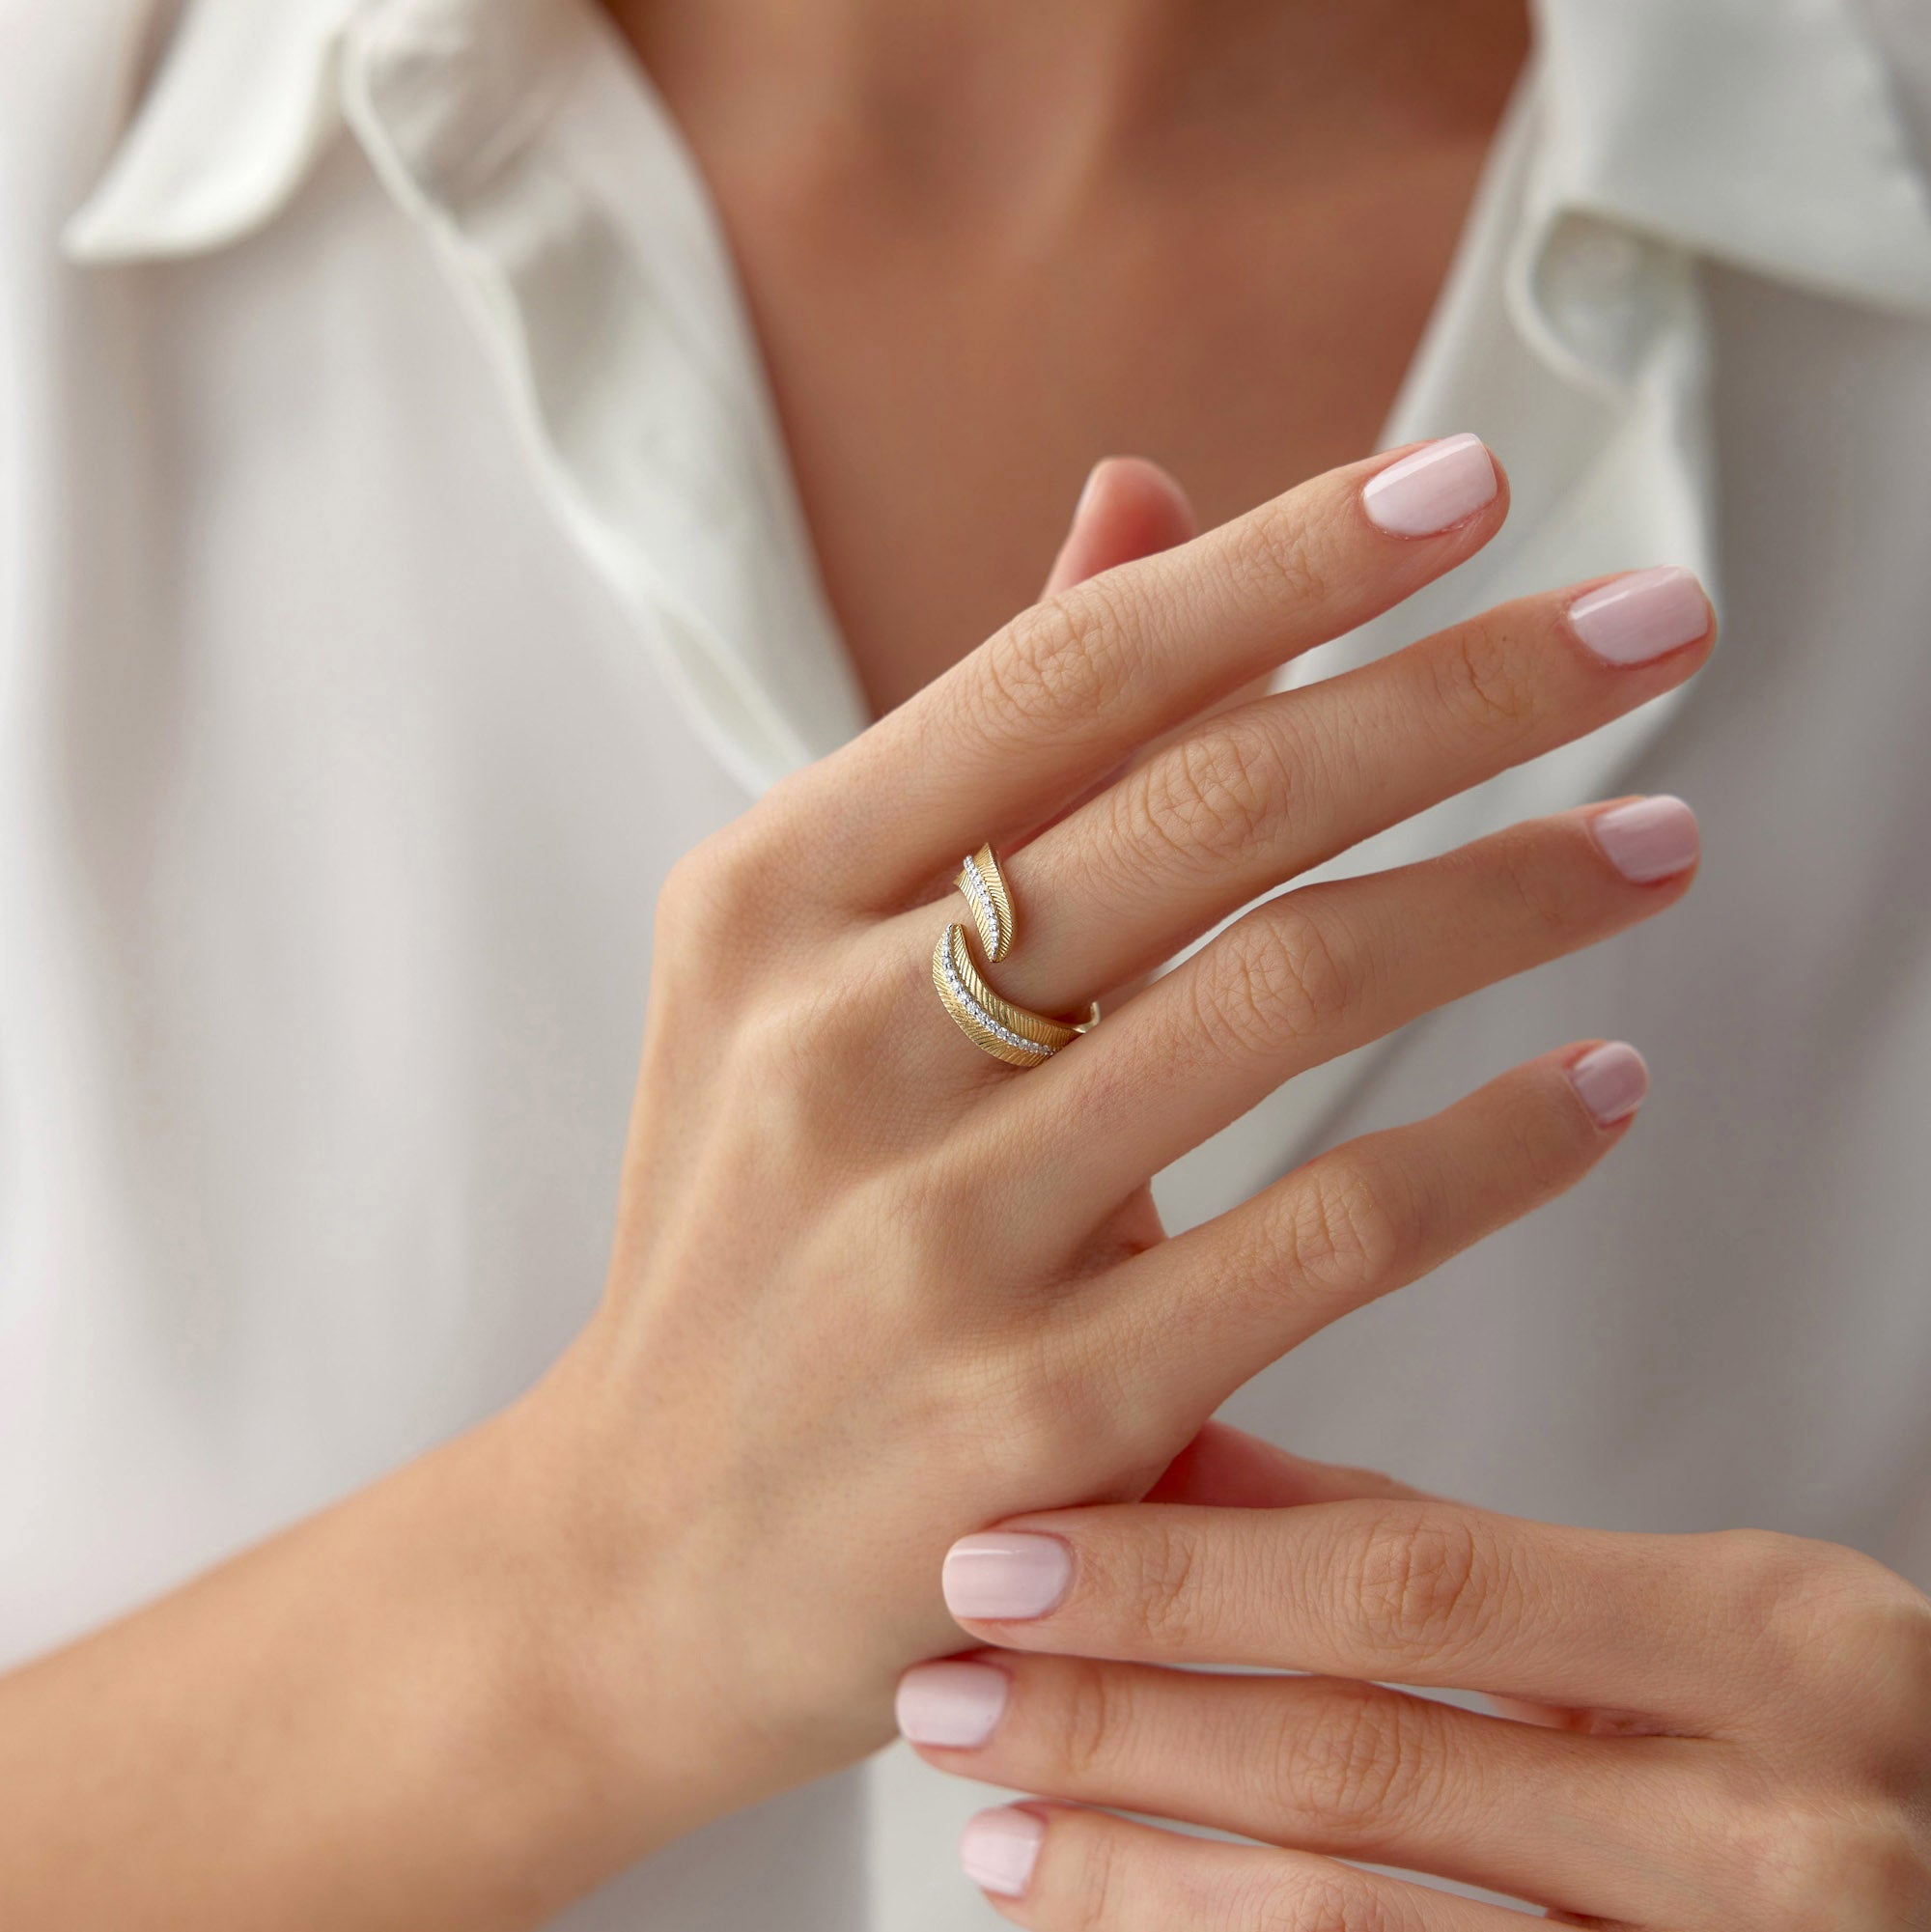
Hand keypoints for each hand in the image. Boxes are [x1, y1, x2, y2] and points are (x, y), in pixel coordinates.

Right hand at [520, 435, 1714, 1849]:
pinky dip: (1494, 1142)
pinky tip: (1597, 1083)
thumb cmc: (758, 1228)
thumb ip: (988, 748)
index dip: (1285, 561)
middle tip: (1655, 623)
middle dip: (1462, 689)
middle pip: (1207, 806)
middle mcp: (833, 1038)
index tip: (1468, 483)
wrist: (643, 1552)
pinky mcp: (1036, 1415)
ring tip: (1659, 844)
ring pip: (1286, 993)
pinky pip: (1328, 1231)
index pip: (1067, 675)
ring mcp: (931, 1232)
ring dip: (1513, 897)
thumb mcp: (804, 970)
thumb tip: (1141, 499)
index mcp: (770, 897)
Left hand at [901, 1425, 1930, 1928]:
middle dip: (1118, 1722)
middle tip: (945, 1684)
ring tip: (990, 1823)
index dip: (1184, 1574)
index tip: (1007, 1554)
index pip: (1410, 1586)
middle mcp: (1768, 1834)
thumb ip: (1442, 1544)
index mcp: (1767, 1642)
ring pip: (1358, 1931)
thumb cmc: (1854, 1746)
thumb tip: (1189, 1456)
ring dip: (1140, 1879)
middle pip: (1358, 1759)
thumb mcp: (1699, 1616)